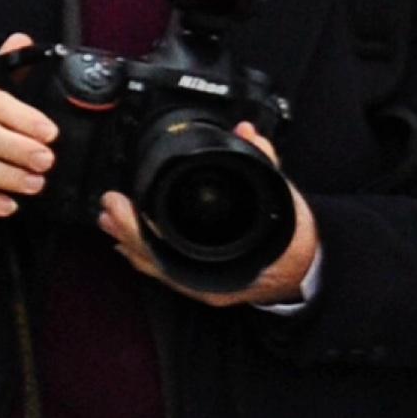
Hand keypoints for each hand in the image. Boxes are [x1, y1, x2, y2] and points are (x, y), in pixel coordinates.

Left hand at [104, 121, 319, 306]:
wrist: (310, 267)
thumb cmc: (293, 236)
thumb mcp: (282, 196)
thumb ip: (263, 162)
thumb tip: (248, 132)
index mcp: (227, 262)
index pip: (169, 251)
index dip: (138, 231)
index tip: (119, 206)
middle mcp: (210, 280)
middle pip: (155, 261)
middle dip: (126, 233)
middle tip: (107, 207)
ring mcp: (204, 284)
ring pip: (158, 268)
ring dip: (130, 243)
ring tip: (107, 220)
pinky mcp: (202, 283)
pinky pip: (167, 271)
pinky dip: (145, 256)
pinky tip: (127, 244)